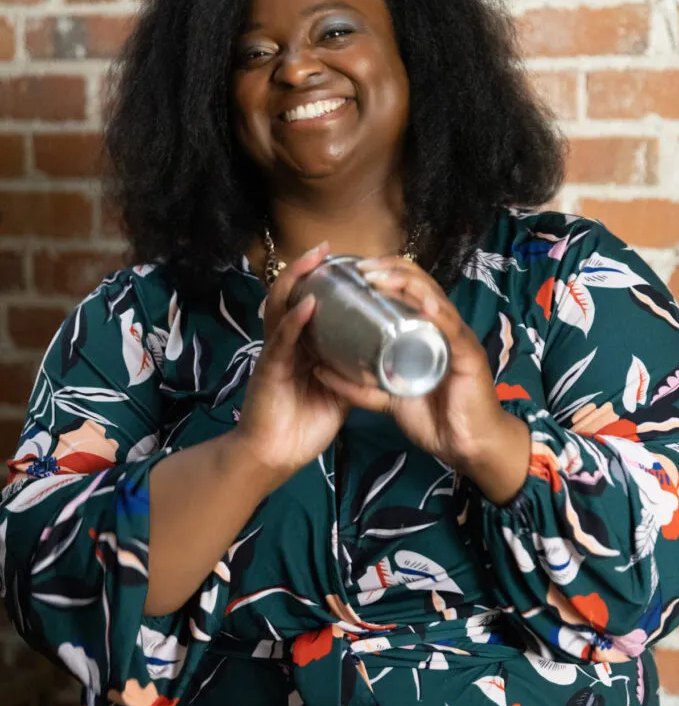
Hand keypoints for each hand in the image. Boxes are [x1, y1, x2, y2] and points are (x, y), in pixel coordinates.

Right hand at [235, 242, 349, 487]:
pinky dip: (294, 321)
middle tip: (326, 248)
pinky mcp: (269, 370)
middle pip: (292, 295)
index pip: (309, 303)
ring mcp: (275, 353)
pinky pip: (281, 341)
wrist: (275, 457)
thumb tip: (382, 360)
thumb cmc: (303, 425)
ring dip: (297, 280)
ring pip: (280, 307)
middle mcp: (285, 343)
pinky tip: (306, 305)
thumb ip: (353, 373)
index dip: (321, 281)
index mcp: (301, 346)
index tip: (343, 262)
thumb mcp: (338, 393)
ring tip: (314, 259)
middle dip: (307, 268)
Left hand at [312, 257, 530, 504]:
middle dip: (391, 269)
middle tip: (362, 270)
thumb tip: (319, 370)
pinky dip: (439, 315)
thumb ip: (359, 387)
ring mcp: (458, 339)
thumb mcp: (389, 398)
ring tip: (381, 279)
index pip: (409, 288)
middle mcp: (444, 327)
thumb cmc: (435, 418)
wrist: (467, 447)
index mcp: (427, 331)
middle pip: (421, 284)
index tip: (354, 272)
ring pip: (435, 298)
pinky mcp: (469, 356)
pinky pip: (454, 330)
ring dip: (408, 284)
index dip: (384, 273)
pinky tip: (425, 305)